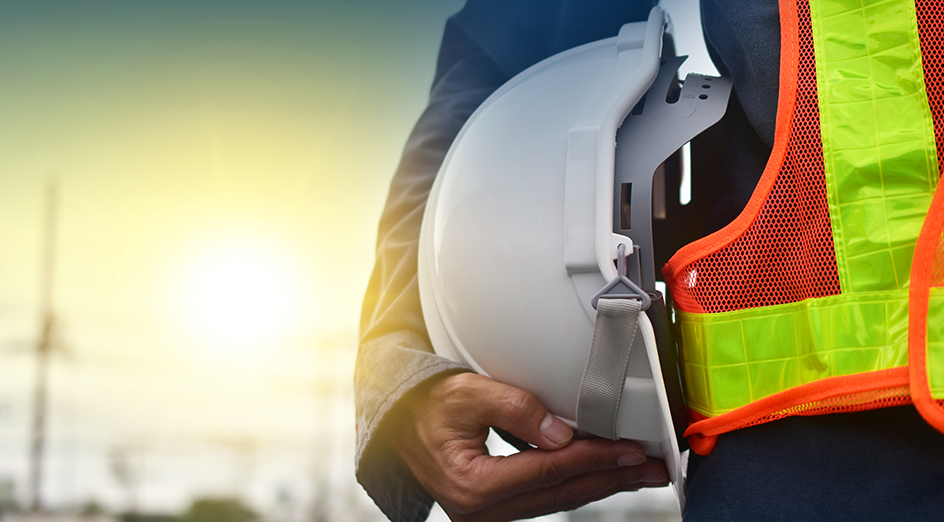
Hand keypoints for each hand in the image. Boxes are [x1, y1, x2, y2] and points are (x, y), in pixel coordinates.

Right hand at [391, 372, 668, 521]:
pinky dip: (579, 484)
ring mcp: (490, 515)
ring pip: (559, 499)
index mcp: (472, 486)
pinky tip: (603, 474)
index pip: (548, 471)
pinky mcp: (498, 509)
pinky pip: (547, 498)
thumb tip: (563, 434)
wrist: (401, 425)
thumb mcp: (468, 394)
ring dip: (602, 483)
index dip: (592, 458)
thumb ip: (515, 409)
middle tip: (654, 468)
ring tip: (640, 473)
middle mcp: (481, 510)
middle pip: (561, 493)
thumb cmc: (430, 406)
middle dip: (612, 478)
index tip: (630, 449)